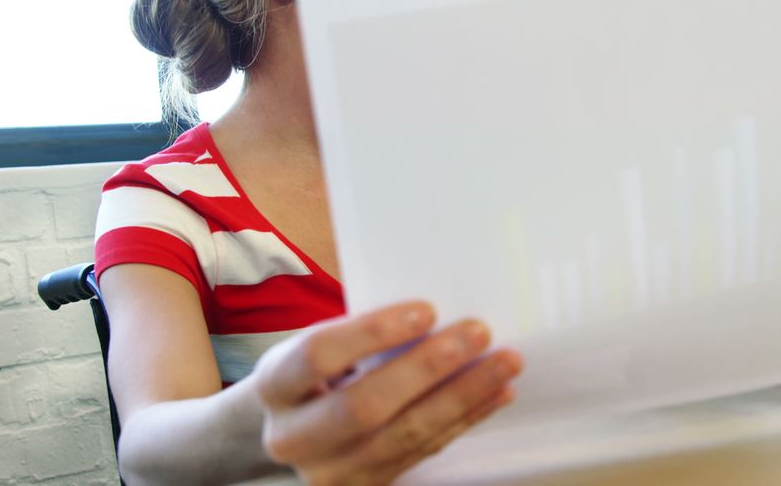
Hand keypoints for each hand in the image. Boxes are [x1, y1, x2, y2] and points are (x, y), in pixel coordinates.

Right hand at [251, 301, 522, 485]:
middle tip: (477, 333)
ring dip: (463, 396)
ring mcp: (331, 472)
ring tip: (504, 363)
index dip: (373, 332)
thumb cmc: (314, 374)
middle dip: (428, 368)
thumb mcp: (314, 346)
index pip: (318, 355)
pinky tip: (495, 394)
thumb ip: (359, 335)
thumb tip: (435, 312)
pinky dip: (465, 419)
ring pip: (404, 435)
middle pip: (364, 405)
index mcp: (276, 388)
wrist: (294, 431)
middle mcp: (294, 437)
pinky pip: (426, 452)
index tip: (426, 310)